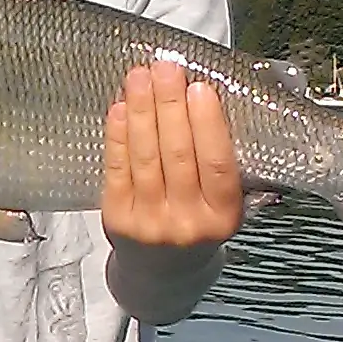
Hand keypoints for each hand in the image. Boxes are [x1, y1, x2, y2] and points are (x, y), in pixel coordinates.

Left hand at [101, 60, 243, 252]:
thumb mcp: (225, 207)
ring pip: (145, 159)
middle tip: (164, 67)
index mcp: (223, 217)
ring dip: (142, 112)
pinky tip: (120, 107)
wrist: (163, 274)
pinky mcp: (117, 219)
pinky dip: (118, 136)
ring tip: (139, 76)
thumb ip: (224, 167)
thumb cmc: (199, 224)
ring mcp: (150, 223)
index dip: (207, 125)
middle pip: (178, 155)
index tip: (199, 87)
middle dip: (169, 106)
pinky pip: (117, 170)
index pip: (218, 165)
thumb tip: (209, 101)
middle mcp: (187, 223)